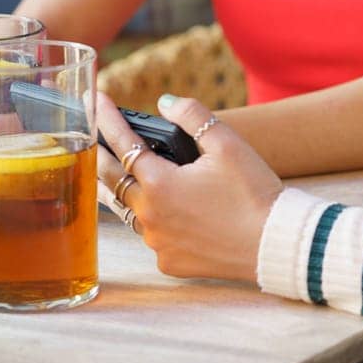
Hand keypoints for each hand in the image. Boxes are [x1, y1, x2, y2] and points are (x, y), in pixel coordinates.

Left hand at [94, 93, 282, 282]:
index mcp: (160, 183)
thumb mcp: (228, 145)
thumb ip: (193, 117)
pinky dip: (155, 221)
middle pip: (111, 180)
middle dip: (99, 155)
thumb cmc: (254, 193)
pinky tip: (166, 214)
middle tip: (88, 139)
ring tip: (116, 177)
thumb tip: (165, 102)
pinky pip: (154, 237)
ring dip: (125, 191)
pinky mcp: (170, 261)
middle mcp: (150, 215)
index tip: (99, 100)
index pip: (124, 143)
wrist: (273, 244)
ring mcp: (157, 242)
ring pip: (131, 211)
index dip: (109, 119)